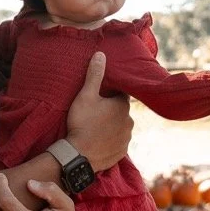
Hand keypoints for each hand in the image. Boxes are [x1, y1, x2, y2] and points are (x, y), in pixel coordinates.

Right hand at [65, 52, 132, 170]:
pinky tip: (99, 141)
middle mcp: (130, 121)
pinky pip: (118, 143)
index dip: (110, 95)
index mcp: (122, 106)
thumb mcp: (85, 96)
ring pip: (121, 127)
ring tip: (95, 128)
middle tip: (95, 114)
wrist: (79, 156)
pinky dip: (111, 141)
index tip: (100, 98)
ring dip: (112, 127)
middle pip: (121, 112)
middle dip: (111, 111)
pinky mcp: (122, 152)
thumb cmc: (82, 123)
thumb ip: (94, 75)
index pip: (121, 95)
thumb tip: (101, 54)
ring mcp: (127, 138)